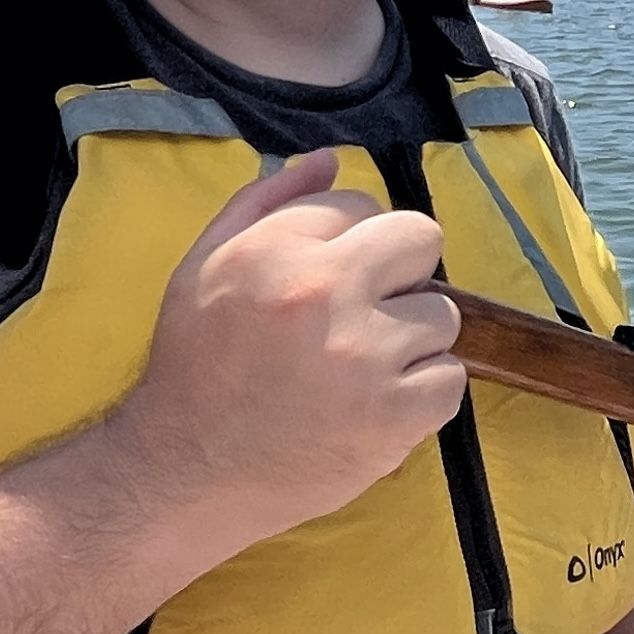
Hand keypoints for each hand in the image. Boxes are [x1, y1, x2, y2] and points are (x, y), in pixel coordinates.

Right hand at [95, 150, 467, 567]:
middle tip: (362, 318)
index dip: (349, 244)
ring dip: (410, 341)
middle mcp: (323, 290)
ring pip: (441, 314)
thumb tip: (329, 160)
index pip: (360, 203)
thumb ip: (267, 203)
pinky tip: (373, 409)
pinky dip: (422, 397)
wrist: (183, 473)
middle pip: (421, 239)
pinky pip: (451, 379)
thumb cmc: (194, 368)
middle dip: (399, 273)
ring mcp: (365, 354)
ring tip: (358, 372)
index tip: (327, 284)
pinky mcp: (394, 414)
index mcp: (274, 248)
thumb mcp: (205, 266)